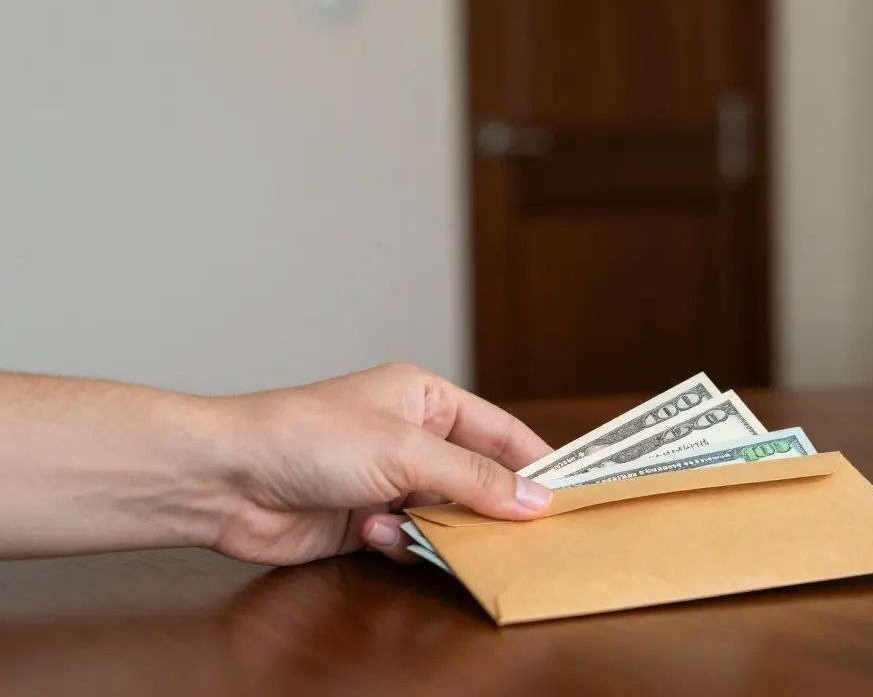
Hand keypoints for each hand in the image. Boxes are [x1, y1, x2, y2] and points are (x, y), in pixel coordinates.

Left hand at [207, 362, 553, 565]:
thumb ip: (476, 479)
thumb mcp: (406, 451)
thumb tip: (536, 500)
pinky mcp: (367, 522)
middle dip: (491, 507)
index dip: (538, 462)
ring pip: (448, 516)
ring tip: (418, 525)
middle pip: (479, 480)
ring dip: (439, 528)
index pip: (502, 431)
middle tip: (523, 535)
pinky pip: (412, 541)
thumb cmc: (309, 437)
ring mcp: (390, 482)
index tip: (573, 494)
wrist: (229, 480)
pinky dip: (401, 543)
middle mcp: (412, 438)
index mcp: (426, 399)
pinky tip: (374, 532)